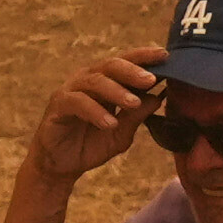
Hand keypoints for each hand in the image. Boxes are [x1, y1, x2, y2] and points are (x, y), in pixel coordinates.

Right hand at [20, 56, 159, 190]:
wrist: (61, 167)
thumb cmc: (90, 144)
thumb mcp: (120, 133)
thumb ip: (137, 116)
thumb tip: (159, 97)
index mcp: (105, 82)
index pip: (125, 63)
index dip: (144, 57)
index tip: (165, 55)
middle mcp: (87, 80)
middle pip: (110, 65)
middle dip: (132, 70)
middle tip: (151, 79)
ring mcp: (71, 91)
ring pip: (95, 81)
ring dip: (116, 91)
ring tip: (133, 103)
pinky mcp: (57, 106)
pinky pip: (77, 102)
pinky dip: (95, 111)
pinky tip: (109, 123)